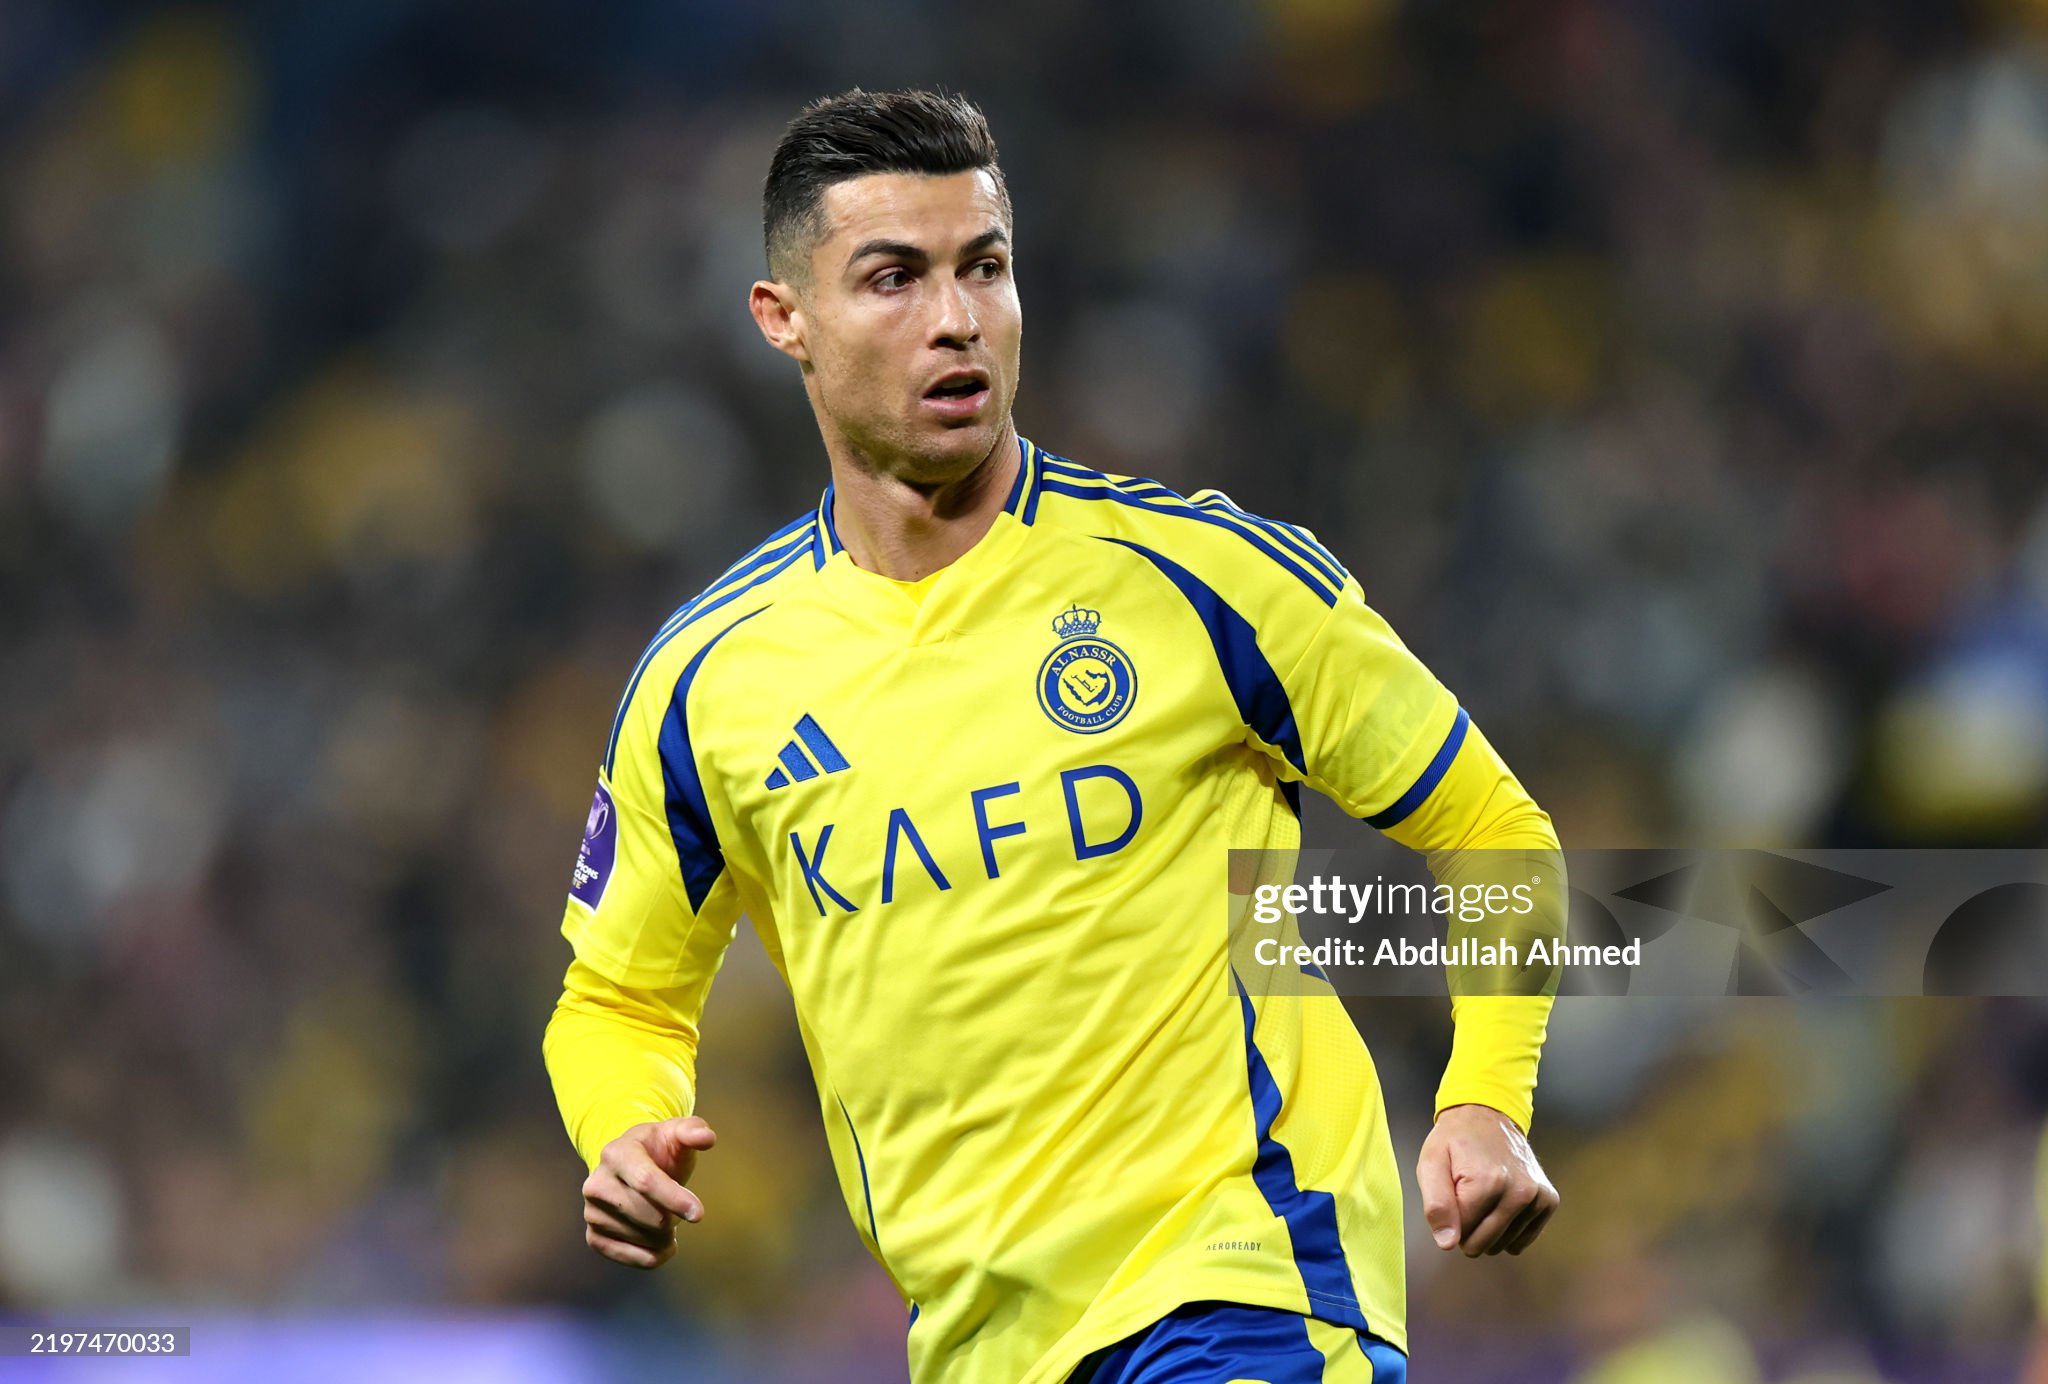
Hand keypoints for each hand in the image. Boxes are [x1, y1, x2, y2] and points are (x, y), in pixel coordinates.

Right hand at [581, 1115, 716, 1268]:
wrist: (630, 1168)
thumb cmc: (658, 1150)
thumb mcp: (675, 1132)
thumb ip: (693, 1130)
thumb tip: (706, 1138)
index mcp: (616, 1153)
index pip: (646, 1181)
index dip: (674, 1199)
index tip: (698, 1214)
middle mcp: (596, 1184)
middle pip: (650, 1216)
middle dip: (676, 1217)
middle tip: (683, 1208)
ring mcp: (592, 1212)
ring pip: (645, 1239)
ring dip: (667, 1235)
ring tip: (669, 1219)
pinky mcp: (594, 1237)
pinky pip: (633, 1258)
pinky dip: (656, 1255)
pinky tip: (662, 1241)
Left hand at [1416, 1103, 1557, 1257]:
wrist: (1488, 1115)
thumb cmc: (1455, 1141)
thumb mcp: (1431, 1165)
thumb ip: (1436, 1206)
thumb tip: (1448, 1244)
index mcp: (1488, 1183)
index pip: (1462, 1233)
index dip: (1451, 1219)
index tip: (1452, 1193)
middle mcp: (1520, 1192)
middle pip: (1484, 1243)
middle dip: (1468, 1228)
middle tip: (1465, 1197)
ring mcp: (1538, 1197)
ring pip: (1503, 1245)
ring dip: (1487, 1228)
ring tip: (1483, 1196)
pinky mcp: (1549, 1201)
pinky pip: (1522, 1241)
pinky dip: (1507, 1231)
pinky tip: (1499, 1205)